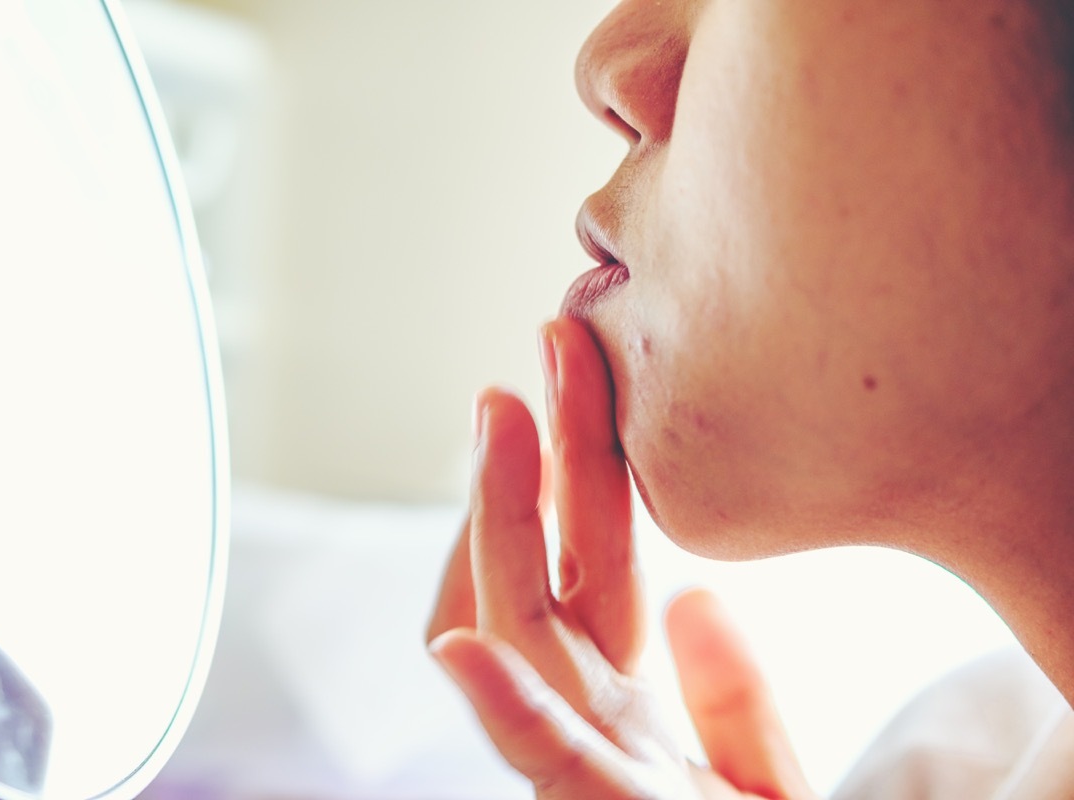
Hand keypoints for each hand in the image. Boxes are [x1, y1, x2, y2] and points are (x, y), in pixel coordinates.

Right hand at [426, 317, 814, 799]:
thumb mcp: (772, 779)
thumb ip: (736, 701)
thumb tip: (700, 601)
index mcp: (644, 718)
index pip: (592, 579)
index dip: (575, 476)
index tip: (567, 380)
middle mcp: (608, 739)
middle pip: (551, 584)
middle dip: (535, 467)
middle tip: (532, 361)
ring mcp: (607, 786)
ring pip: (533, 650)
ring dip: (507, 534)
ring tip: (501, 422)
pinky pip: (562, 780)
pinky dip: (510, 719)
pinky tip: (466, 646)